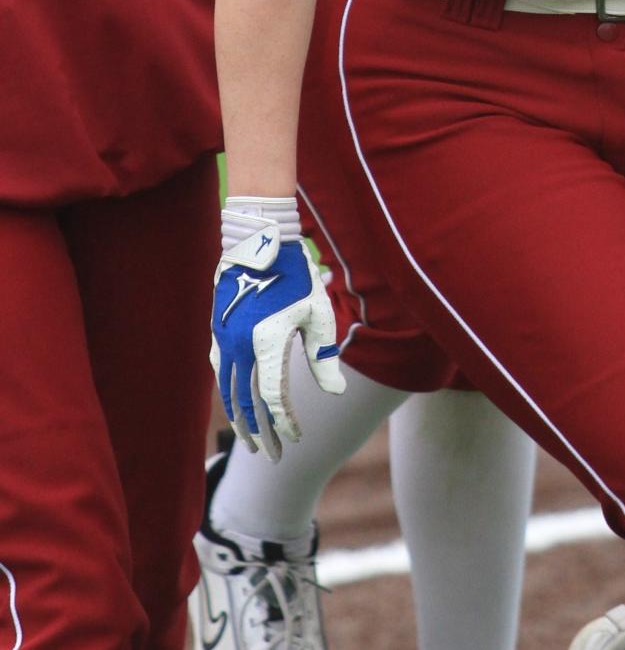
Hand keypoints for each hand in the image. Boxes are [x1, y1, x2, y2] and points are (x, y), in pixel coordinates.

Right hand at [210, 226, 345, 460]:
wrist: (260, 239)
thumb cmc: (296, 275)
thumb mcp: (318, 313)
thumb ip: (324, 356)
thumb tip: (336, 393)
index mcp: (265, 341)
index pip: (272, 397)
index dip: (284, 421)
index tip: (297, 438)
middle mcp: (238, 345)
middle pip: (246, 403)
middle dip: (261, 432)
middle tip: (275, 456)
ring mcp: (223, 339)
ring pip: (226, 392)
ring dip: (241, 419)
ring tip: (254, 440)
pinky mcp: (217, 332)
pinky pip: (219, 373)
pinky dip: (229, 395)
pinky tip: (239, 406)